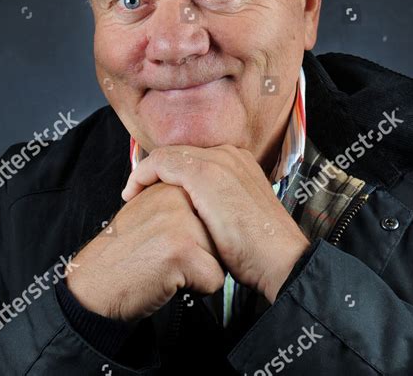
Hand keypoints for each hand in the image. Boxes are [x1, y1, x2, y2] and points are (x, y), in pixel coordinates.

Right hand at [66, 182, 226, 320]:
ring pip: (221, 254)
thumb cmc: (122, 256)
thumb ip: (177, 203)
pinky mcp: (182, 249)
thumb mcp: (148, 212)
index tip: (170, 244)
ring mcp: (180, 221)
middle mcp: (177, 197)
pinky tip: (169, 281)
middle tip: (167, 258)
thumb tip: (213, 205)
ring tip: (168, 268)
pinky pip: (215, 278)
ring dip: (201, 270)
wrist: (93, 284)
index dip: (198, 237)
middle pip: (221, 232)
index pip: (213, 211)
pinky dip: (198, 290)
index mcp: (171, 186)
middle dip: (203, 253)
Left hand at [122, 144, 309, 302]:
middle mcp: (229, 154)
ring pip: (167, 155)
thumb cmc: (260, 250)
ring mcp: (218, 160)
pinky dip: (143, 174)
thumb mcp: (238, 217)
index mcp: (239, 161)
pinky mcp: (205, 173)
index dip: (169, 172)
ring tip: (132, 192)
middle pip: (179, 153)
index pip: (193, 157)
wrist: (281, 260)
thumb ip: (219, 203)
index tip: (153, 191)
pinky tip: (133, 192)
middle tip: (136, 191)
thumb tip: (194, 210)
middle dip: (155, 171)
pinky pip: (161, 162)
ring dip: (145, 173)